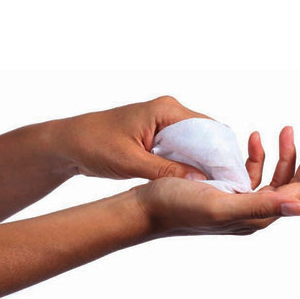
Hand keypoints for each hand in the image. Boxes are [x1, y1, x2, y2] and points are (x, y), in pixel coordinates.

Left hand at [52, 96, 207, 179]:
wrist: (70, 142)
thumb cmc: (94, 144)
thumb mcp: (130, 161)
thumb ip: (165, 171)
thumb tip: (200, 182)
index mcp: (166, 110)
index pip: (207, 129)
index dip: (220, 154)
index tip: (229, 179)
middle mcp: (169, 113)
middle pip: (205, 137)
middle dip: (213, 161)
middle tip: (222, 187)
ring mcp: (164, 125)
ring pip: (194, 146)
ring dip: (200, 165)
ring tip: (211, 188)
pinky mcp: (157, 137)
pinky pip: (181, 151)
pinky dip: (187, 166)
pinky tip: (191, 183)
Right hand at [134, 125, 299, 235]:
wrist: (147, 209)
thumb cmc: (176, 207)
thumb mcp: (218, 205)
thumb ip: (259, 206)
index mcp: (258, 215)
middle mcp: (255, 211)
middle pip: (296, 182)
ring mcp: (242, 201)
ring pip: (276, 176)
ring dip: (285, 152)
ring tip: (288, 129)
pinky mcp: (227, 192)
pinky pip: (252, 173)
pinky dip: (258, 154)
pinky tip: (255, 138)